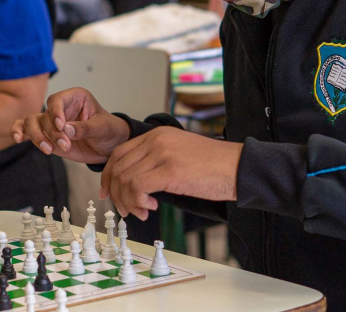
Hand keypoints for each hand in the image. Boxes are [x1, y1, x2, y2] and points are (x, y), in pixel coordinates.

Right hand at [12, 88, 130, 163]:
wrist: (108, 147)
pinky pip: (26, 129)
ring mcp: (50, 121)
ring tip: (49, 150)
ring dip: (37, 136)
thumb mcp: (102, 128)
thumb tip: (65, 130)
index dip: (55, 112)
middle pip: (44, 114)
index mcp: (75, 97)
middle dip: (51, 132)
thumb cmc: (108, 131)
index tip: (61, 126)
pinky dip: (19, 132)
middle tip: (64, 145)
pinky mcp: (45, 134)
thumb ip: (84, 128)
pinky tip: (18, 138)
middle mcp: (60, 107)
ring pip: (31, 122)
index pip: (57, 99)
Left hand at [100, 127, 242, 220]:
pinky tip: (151, 207)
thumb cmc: (214, 167)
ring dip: (129, 201)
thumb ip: (156, 162)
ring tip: (143, 211)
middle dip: (116, 193)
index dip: (108, 175)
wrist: (239, 167)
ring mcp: (162, 153)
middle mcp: (156, 140)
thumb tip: (135, 186)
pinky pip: (138, 187)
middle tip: (126, 210)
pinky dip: (138, 201)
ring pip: (125, 179)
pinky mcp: (170, 169)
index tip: (107, 193)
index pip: (119, 153)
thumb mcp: (179, 156)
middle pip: (118, 166)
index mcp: (157, 134)